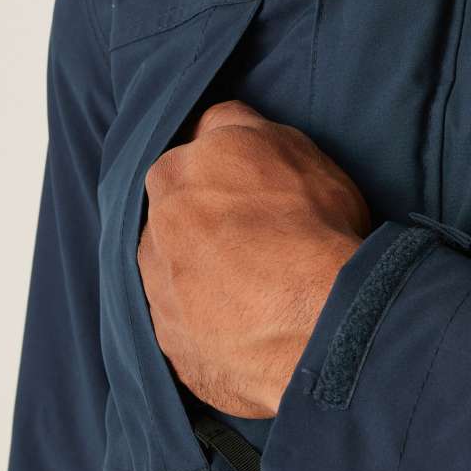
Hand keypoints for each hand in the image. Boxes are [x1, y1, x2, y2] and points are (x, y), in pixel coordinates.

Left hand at [137, 99, 370, 417]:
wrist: (316, 322)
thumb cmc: (313, 226)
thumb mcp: (291, 144)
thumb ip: (242, 128)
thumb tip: (220, 126)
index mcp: (177, 171)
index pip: (195, 155)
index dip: (228, 170)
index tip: (254, 185)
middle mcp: (154, 228)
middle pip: (177, 214)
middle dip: (206, 221)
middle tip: (258, 238)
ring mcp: (157, 291)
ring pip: (175, 271)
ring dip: (204, 273)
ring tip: (258, 287)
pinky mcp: (171, 345)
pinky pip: (188, 325)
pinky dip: (212, 322)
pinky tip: (252, 323)